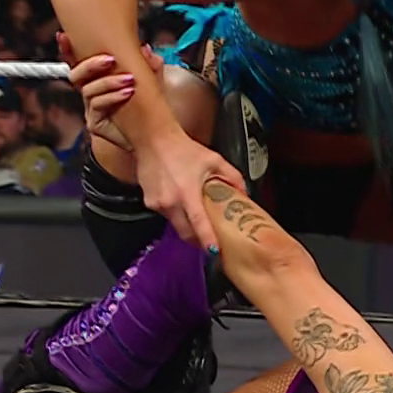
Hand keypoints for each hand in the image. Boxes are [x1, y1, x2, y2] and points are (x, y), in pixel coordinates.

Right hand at [58, 32, 159, 153]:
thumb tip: (145, 47)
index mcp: (100, 81)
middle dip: (91, 64)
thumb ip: (150, 64)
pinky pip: (96, 106)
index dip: (68, 50)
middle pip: (76, 75)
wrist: (156, 137)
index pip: (81, 62)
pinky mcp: (95, 124)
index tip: (63, 36)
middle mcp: (92, 94)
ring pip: (88, 90)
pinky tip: (126, 94)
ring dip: (108, 82)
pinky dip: (111, 98)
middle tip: (110, 60)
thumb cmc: (152, 109)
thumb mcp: (153, 82)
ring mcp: (91, 110)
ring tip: (129, 80)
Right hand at [138, 129, 248, 250]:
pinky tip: (179, 200)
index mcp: (187, 192)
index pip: (198, 223)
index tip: (214, 252)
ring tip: (194, 213)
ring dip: (186, 224)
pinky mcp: (149, 202)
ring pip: (175, 224)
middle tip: (208, 241)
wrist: (153, 140)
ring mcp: (157, 204)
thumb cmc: (182, 149)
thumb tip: (243, 192)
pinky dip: (175, 212)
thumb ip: (231, 176)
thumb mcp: (213, 159)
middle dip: (197, 240)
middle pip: (185, 232)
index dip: (206, 239)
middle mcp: (170, 202)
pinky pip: (165, 214)